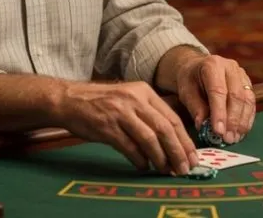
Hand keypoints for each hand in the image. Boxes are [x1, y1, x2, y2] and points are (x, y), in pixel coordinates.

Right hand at [55, 81, 198, 174]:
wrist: (71, 99)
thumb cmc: (102, 102)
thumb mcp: (130, 97)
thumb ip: (149, 113)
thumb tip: (172, 140)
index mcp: (144, 91)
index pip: (171, 117)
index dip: (184, 140)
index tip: (192, 156)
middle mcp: (134, 99)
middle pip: (164, 128)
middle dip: (178, 151)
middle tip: (184, 168)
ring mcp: (120, 112)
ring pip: (149, 138)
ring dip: (161, 158)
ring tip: (166, 170)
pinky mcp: (107, 127)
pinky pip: (129, 147)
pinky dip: (139, 159)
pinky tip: (144, 166)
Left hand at [174, 55, 255, 144]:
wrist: (198, 67)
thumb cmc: (190, 80)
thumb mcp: (186, 91)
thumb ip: (195, 107)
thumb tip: (202, 125)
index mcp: (212, 65)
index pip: (218, 91)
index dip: (219, 112)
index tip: (218, 131)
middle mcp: (230, 67)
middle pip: (236, 95)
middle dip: (233, 120)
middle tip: (228, 139)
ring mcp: (241, 74)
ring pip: (247, 99)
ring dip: (242, 122)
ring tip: (234, 138)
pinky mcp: (248, 82)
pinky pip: (251, 102)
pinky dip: (247, 119)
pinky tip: (241, 132)